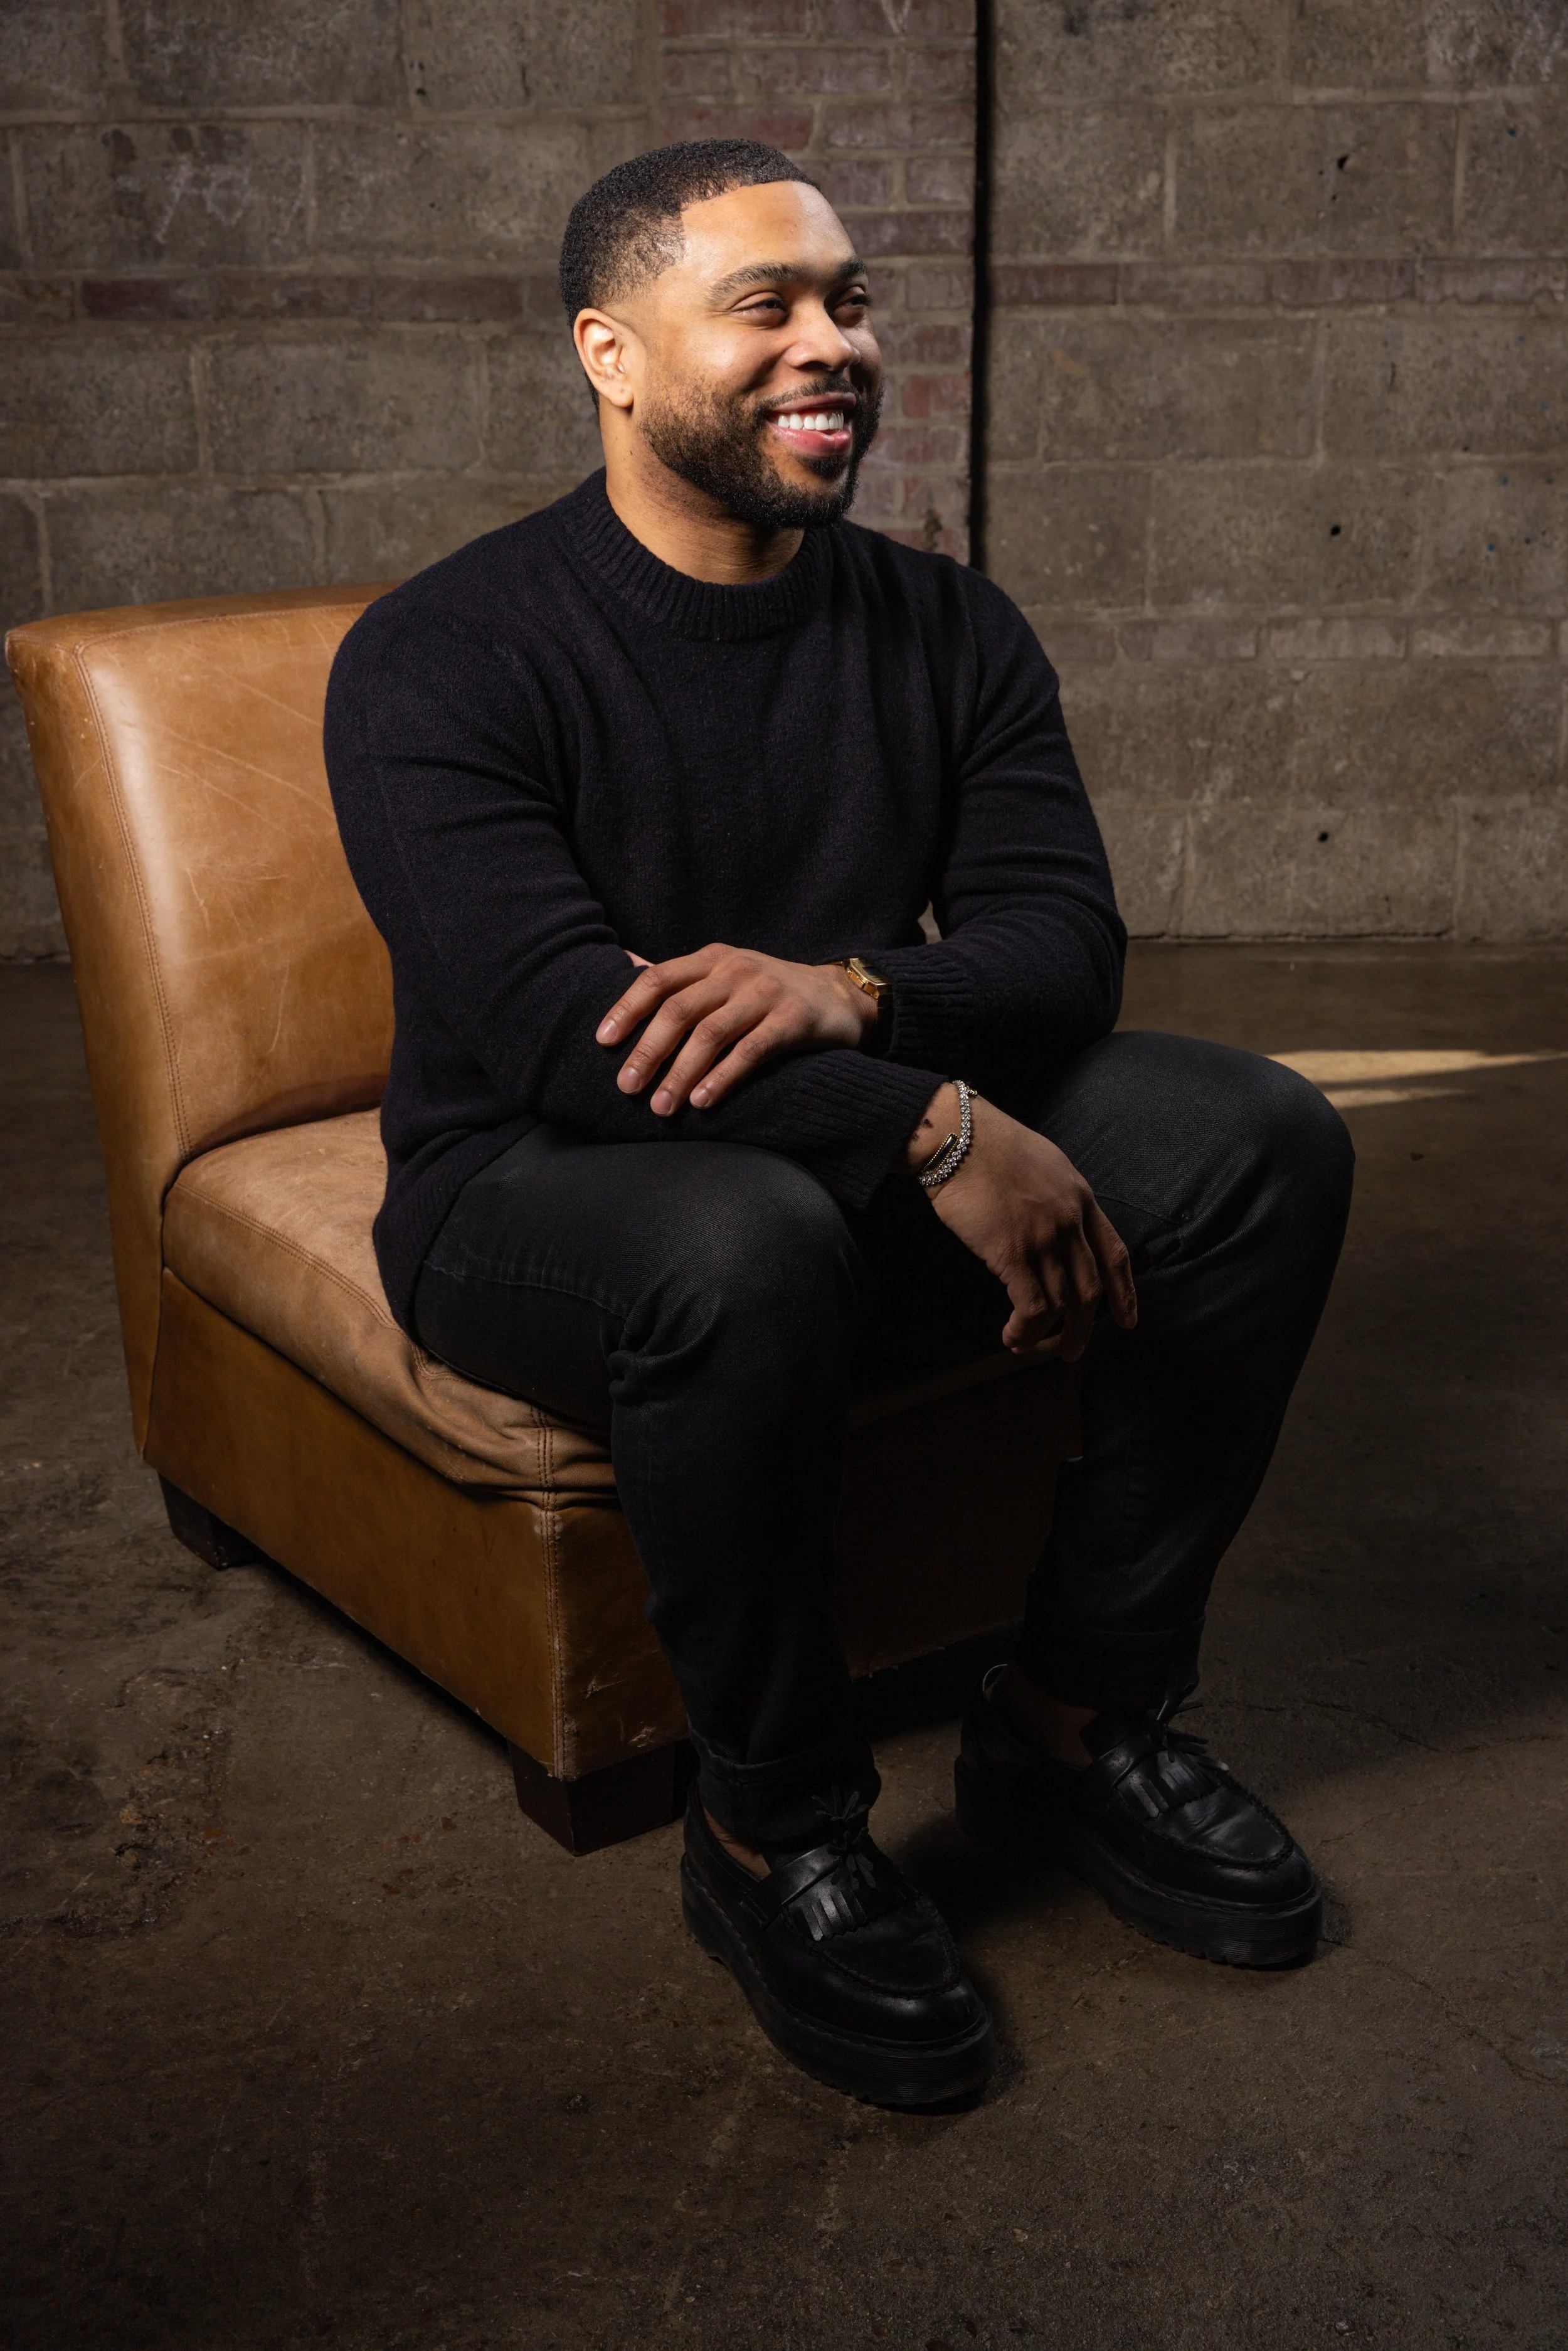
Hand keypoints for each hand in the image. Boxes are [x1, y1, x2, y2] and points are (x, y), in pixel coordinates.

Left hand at [596, 943, 877, 1114]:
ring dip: (681, 1073)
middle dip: (649, 1050)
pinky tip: (703, 1101)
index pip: (659, 979)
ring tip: (662, 1107)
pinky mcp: (794, 1019)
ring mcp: (766, 993)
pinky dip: (723, 1077)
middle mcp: (736, 970)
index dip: (627, 1008)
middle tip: (627, 1087)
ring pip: (711, 1034)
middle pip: (680, 1009)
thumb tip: (625, 966)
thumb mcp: (725, 974)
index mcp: (713, 959)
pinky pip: (751, 1051)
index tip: (603, 1042)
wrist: (840, 996)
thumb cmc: (770, 992)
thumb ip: (681, 978)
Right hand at [912, 1087, 1136, 1360]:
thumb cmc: (990, 1145)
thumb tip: (1056, 1227)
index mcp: (1081, 1198)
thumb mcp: (1045, 1164)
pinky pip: (1030, 1305)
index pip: (1114, 1255)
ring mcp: (1043, 1238)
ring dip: (1045, 1334)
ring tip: (1025, 1347)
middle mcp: (1070, 1222)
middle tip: (1071, 1350)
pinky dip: (1024, 1329)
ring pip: (1060, 1304)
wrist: (959, 1137)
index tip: (1127, 1321)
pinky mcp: (1011, 1252)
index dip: (1124, 1293)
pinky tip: (1011, 1336)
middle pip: (1090, 1290)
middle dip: (1082, 1328)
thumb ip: (1058, 1198)